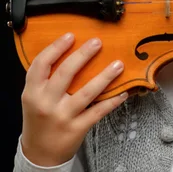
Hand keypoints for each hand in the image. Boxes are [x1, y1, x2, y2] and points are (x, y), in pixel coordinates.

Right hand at [20, 32, 126, 165]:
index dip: (56, 48)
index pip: (41, 65)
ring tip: (118, 64)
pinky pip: (99, 111)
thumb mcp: (34, 97)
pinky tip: (123, 92)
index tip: (70, 35)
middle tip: (97, 42)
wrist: (40, 153)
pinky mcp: (77, 128)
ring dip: (105, 77)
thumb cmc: (40, 118)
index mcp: (32, 92)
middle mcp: (46, 103)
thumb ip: (46, 79)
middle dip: (83, 56)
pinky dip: (112, 101)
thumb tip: (71, 50)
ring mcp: (62, 116)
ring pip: (86, 93)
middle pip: (65, 74)